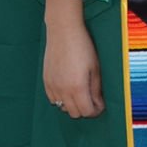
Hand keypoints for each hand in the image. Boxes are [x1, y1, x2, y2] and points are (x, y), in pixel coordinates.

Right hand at [42, 0, 103, 118]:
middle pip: (74, 113)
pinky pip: (53, 100)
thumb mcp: (95, 68)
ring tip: (81, 93)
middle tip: (93, 100)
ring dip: (73, 105)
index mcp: (77, 87)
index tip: (101, 105)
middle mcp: (62, 91)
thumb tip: (99, 104)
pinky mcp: (46, 82)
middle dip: (85, 110)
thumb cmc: (83, 47)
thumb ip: (96, 89)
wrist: (63, 32)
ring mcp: (52, 87)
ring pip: (62, 108)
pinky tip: (69, 88)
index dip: (96, 111)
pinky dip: (62, 99)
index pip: (86, 112)